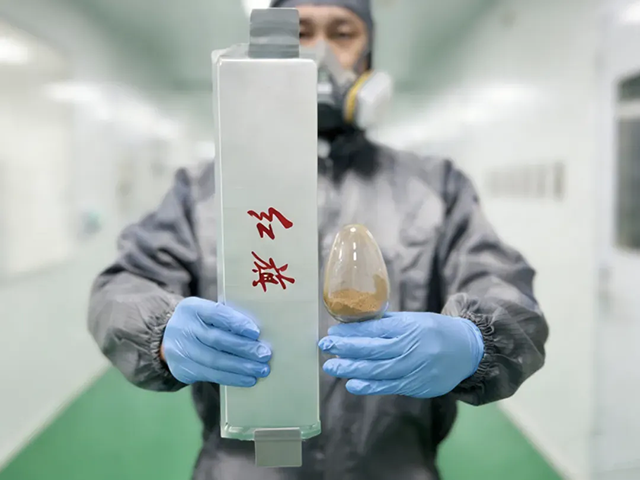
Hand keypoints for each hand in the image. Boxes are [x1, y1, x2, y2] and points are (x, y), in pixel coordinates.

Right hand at [162, 297, 271, 386]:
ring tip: (261, 369)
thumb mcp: (208, 312)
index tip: (256, 332)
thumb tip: (259, 335)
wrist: (169, 337)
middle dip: (244, 349)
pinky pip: (210, 375)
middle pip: (216, 340)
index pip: (216, 314)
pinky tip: (248, 378)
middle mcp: (183, 328)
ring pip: (214, 361)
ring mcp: (180, 350)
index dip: (236, 323)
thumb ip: (228, 318)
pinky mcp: (182, 369)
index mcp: (193, 308)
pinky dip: (232, 378)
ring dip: (241, 367)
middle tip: (265, 354)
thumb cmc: (202, 322)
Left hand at [318, 312, 483, 397]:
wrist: (467, 351)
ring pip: (377, 369)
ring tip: (331, 366)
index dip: (350, 332)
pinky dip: (369, 386)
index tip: (331, 331)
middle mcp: (409, 347)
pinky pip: (388, 386)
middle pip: (371, 349)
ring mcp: (412, 368)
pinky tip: (352, 384)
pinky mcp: (416, 385)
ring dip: (351, 368)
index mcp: (407, 327)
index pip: (373, 329)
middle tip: (325, 346)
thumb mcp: (414, 319)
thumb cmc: (435, 331)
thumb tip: (358, 320)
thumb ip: (388, 322)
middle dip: (345, 348)